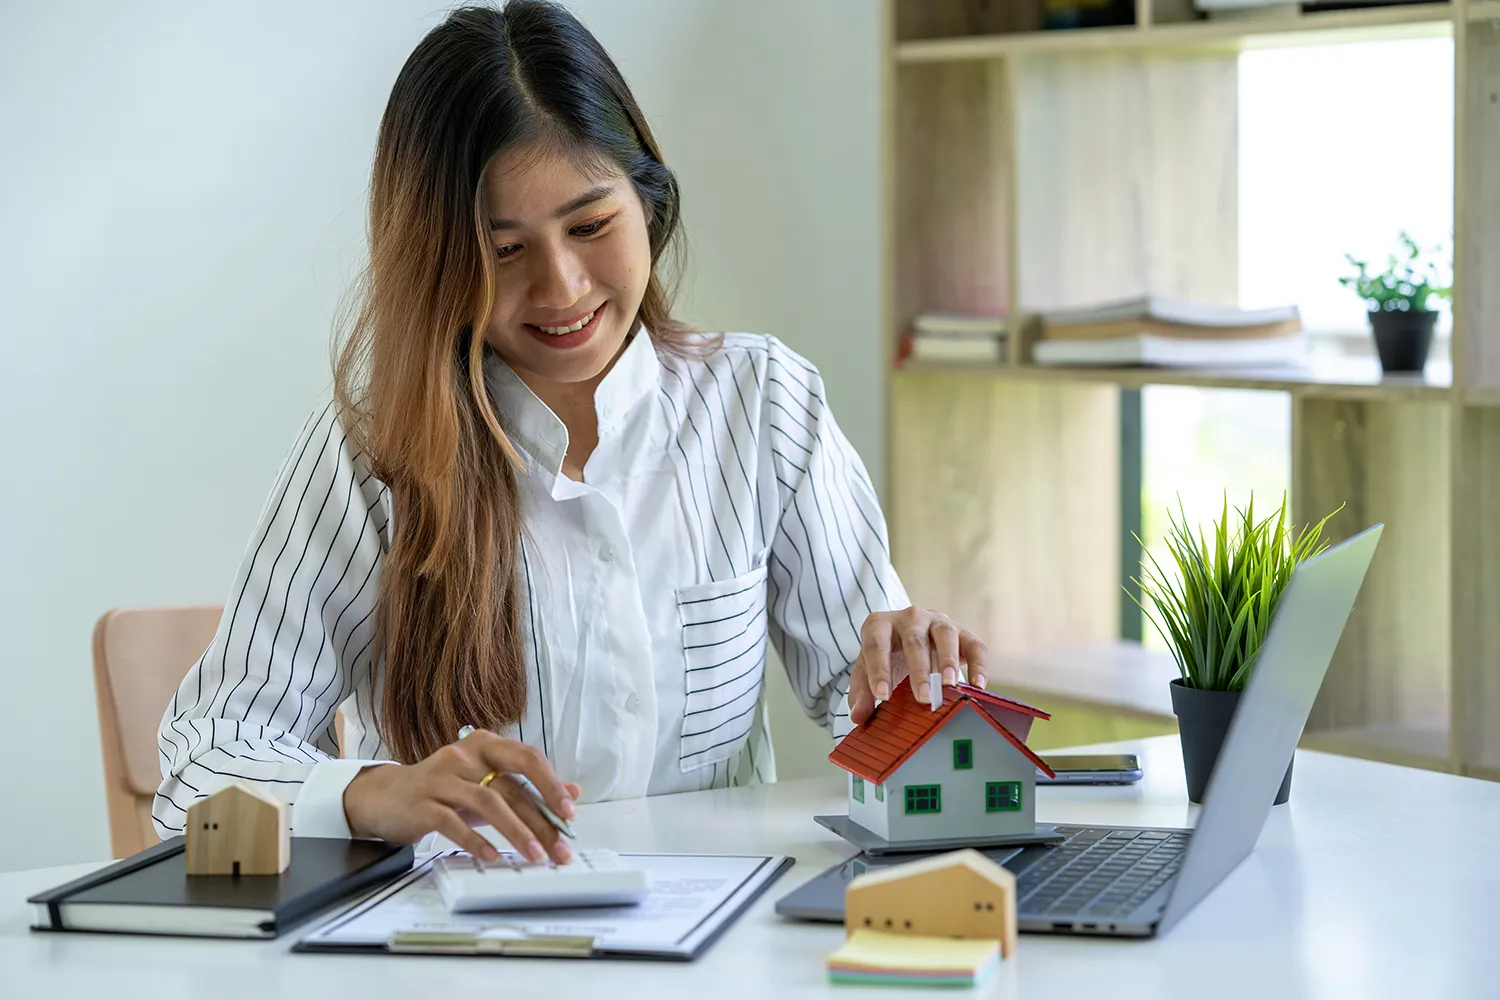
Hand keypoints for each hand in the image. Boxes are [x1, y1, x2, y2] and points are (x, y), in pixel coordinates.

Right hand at [342, 729, 581, 863]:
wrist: (388, 797)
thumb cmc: (445, 791)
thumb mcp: (488, 783)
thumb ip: (527, 786)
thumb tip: (573, 791)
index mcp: (485, 744)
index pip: (527, 758)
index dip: (551, 784)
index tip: (569, 812)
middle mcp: (464, 755)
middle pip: (511, 785)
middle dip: (540, 820)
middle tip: (558, 847)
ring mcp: (441, 778)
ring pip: (487, 803)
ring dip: (515, 832)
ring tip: (534, 856)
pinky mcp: (422, 803)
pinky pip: (453, 822)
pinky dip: (476, 840)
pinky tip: (493, 855)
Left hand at [848, 607, 988, 725]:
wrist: (913, 636)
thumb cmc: (888, 656)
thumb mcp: (867, 670)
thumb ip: (862, 692)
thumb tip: (858, 717)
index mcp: (880, 624)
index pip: (876, 645)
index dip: (879, 670)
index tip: (882, 696)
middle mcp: (910, 617)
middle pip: (914, 640)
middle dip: (919, 670)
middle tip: (923, 697)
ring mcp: (938, 621)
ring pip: (945, 634)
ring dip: (948, 660)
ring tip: (949, 685)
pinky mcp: (963, 632)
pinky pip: (974, 645)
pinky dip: (978, 665)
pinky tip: (977, 686)